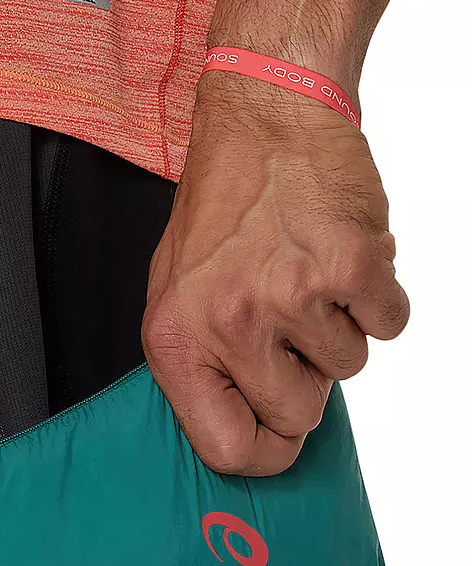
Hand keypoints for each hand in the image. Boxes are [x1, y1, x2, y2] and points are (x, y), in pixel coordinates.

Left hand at [142, 75, 409, 476]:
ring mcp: (292, 295)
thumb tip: (247, 429)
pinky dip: (376, 296)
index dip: (265, 449)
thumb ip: (204, 365)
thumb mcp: (177, 291)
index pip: (226, 447)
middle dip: (306, 376)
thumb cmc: (222, 206)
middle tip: (290, 319)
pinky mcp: (350, 266)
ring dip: (338, 326)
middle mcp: (229, 324)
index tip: (280, 431)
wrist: (266, 116)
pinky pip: (390, 323)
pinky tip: (340, 257)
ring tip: (306, 271)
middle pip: (300, 416)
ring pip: (349, 367)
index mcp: (176, 339)